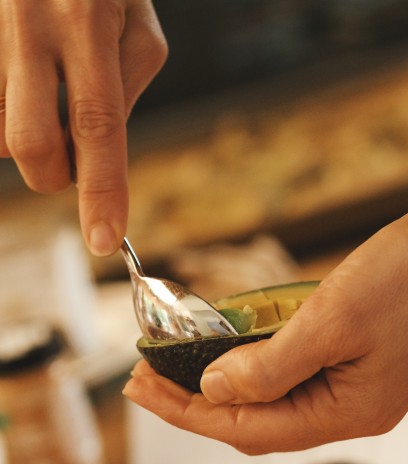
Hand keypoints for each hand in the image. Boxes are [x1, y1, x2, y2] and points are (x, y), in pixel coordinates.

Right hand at [0, 0, 166, 254]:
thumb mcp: (136, 25)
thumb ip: (124, 92)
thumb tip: (94, 157)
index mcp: (85, 19)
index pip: (96, 123)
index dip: (101, 189)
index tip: (103, 239)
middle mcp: (28, 20)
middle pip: (29, 143)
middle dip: (52, 173)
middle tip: (68, 155)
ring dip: (23, 137)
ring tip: (43, 94)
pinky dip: (4, 115)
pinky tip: (23, 88)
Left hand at [123, 184, 407, 453]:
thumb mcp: (333, 318)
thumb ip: (270, 364)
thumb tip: (214, 390)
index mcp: (346, 412)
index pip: (246, 428)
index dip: (187, 411)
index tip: (139, 388)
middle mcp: (350, 410)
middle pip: (257, 421)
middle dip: (197, 400)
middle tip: (146, 376)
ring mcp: (359, 387)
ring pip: (275, 398)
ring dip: (226, 381)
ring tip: (177, 360)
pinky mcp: (363, 360)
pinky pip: (297, 373)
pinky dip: (260, 360)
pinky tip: (233, 342)